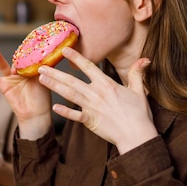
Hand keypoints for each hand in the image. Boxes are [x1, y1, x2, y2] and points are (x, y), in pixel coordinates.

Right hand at [0, 48, 52, 138]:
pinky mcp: (3, 86)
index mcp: (30, 70)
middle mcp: (20, 73)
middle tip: (17, 47)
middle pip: (15, 60)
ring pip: (3, 66)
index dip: (28, 51)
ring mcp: (11, 78)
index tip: (31, 43)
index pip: (27, 57)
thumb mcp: (44, 79)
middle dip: (15, 54)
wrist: (36, 114)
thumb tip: (43, 55)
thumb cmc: (42, 98)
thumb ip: (41, 68)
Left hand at [37, 48, 157, 153]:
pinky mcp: (89, 121)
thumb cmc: (139, 114)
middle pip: (72, 80)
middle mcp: (96, 94)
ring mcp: (91, 107)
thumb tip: (145, 59)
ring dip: (54, 86)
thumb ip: (137, 73)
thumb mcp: (139, 91)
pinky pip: (74, 115)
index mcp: (106, 84)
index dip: (76, 57)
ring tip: (41, 79)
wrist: (137, 135)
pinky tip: (54, 106)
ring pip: (69, 94)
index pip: (88, 67)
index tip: (64, 50)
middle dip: (55, 72)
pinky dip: (64, 111)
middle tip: (41, 66)